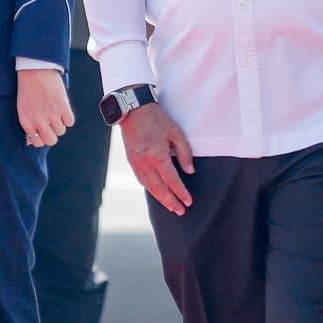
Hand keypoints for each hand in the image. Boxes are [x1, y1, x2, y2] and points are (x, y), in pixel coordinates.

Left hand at [16, 64, 73, 148]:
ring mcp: (52, 114)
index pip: (37, 142)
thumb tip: (32, 140)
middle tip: (52, 126)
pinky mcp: (63, 107)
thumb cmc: (27, 89)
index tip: (43, 131)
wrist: (35, 70)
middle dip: (52, 134)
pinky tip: (62, 109)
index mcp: (26, 122)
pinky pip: (70, 121)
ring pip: (61, 131)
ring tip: (56, 113)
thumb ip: (28, 124)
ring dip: (60, 124)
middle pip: (51, 140)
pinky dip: (68, 117)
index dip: (42, 138)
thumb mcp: (22, 108)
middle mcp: (39, 121)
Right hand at [118, 97, 195, 214]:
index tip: (188, 202)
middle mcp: (145, 162)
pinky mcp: (131, 161)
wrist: (133, 110)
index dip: (181, 193)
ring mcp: (136, 163)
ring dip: (160, 198)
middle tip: (181, 211)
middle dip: (171, 202)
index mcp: (157, 156)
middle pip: (160, 188)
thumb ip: (185, 153)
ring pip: (149, 186)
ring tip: (171, 206)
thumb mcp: (176, 133)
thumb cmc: (157, 119)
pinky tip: (157, 193)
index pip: (172, 180)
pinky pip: (142, 180)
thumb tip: (190, 171)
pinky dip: (150, 188)